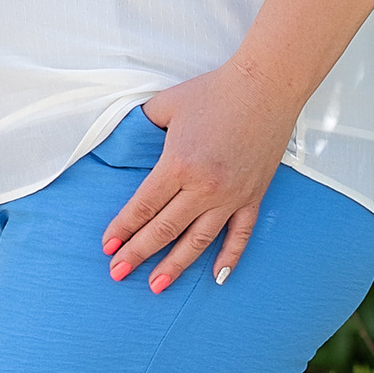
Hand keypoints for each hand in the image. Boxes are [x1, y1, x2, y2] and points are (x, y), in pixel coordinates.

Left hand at [102, 61, 300, 293]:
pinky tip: (215, 277)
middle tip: (118, 273)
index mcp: (178, 165)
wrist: (266, 86)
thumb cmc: (213, 92)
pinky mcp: (254, 196)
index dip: (122, 229)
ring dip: (176, 266)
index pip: (142, 207)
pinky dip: (229, 258)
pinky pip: (240, 235)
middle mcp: (204, 187)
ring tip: (156, 286)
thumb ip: (141, 125)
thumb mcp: (166, 104)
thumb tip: (123, 141)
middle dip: (137, 254)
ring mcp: (232, 196)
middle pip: (164, 230)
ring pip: (198, 241)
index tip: (107, 247)